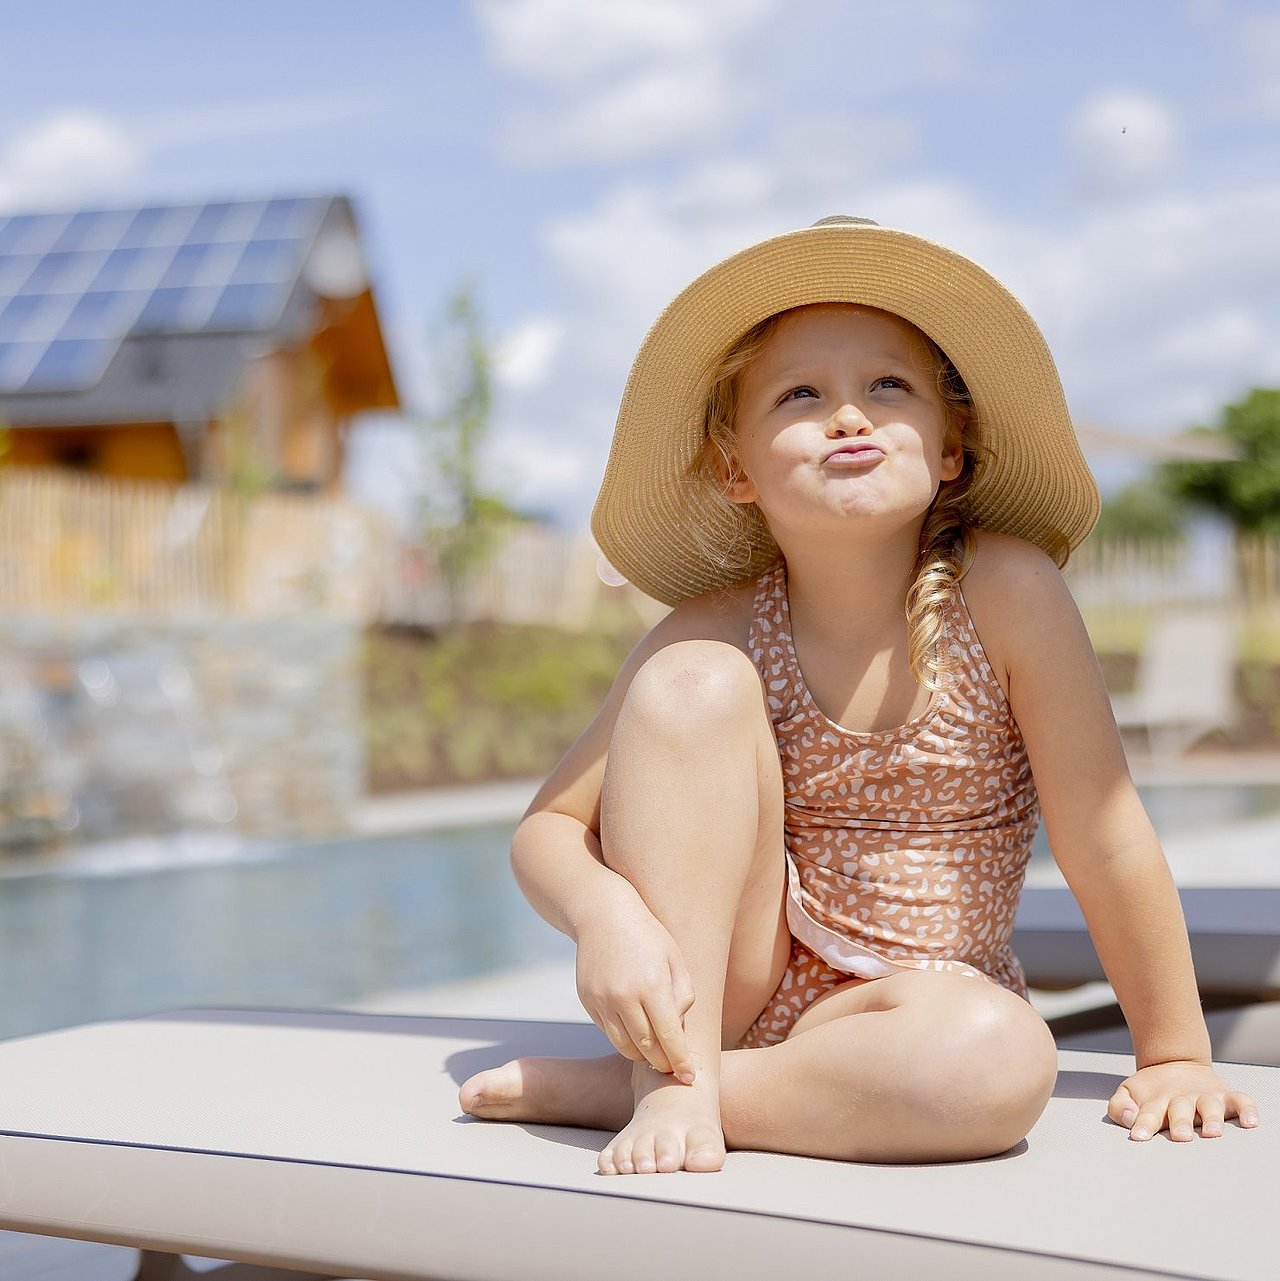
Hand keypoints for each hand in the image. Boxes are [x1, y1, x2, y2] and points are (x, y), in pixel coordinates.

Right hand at [574, 892, 696, 1083]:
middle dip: (662, 1063)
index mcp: (652, 984)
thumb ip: (682, 996)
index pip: (669, 1037)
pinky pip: (608, 1030)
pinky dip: (624, 1036)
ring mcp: (602, 1000)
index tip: (689, 1078)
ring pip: (623, 1045)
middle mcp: (624, 996)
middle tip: (673, 1069)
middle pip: (646, 1048)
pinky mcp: (587, 1000)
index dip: (680, 1061)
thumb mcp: (675, 959)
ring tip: (655, 1053)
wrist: (602, 914)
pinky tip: (636, 1030)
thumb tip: (677, 1029)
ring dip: (642, 1055)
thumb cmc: (647, 935)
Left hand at [1109, 1061, 1260, 1140]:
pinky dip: (1246, 1109)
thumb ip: (1120, 1107)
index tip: (1138, 1136)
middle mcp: (1182, 1100)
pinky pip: (1240, 1101)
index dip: (1143, 1124)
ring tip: (1211, 1131)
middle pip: (1181, 1112)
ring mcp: (1204, 1097)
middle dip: (1181, 1123)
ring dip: (1211, 1119)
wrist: (1174, 1063)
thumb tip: (1129, 1118)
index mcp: (1157, 1102)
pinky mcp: (1225, 1095)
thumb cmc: (1152, 1091)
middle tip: (1180, 1135)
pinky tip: (1249, 1121)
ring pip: (1210, 1107)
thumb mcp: (1128, 1094)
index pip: (1149, 1114)